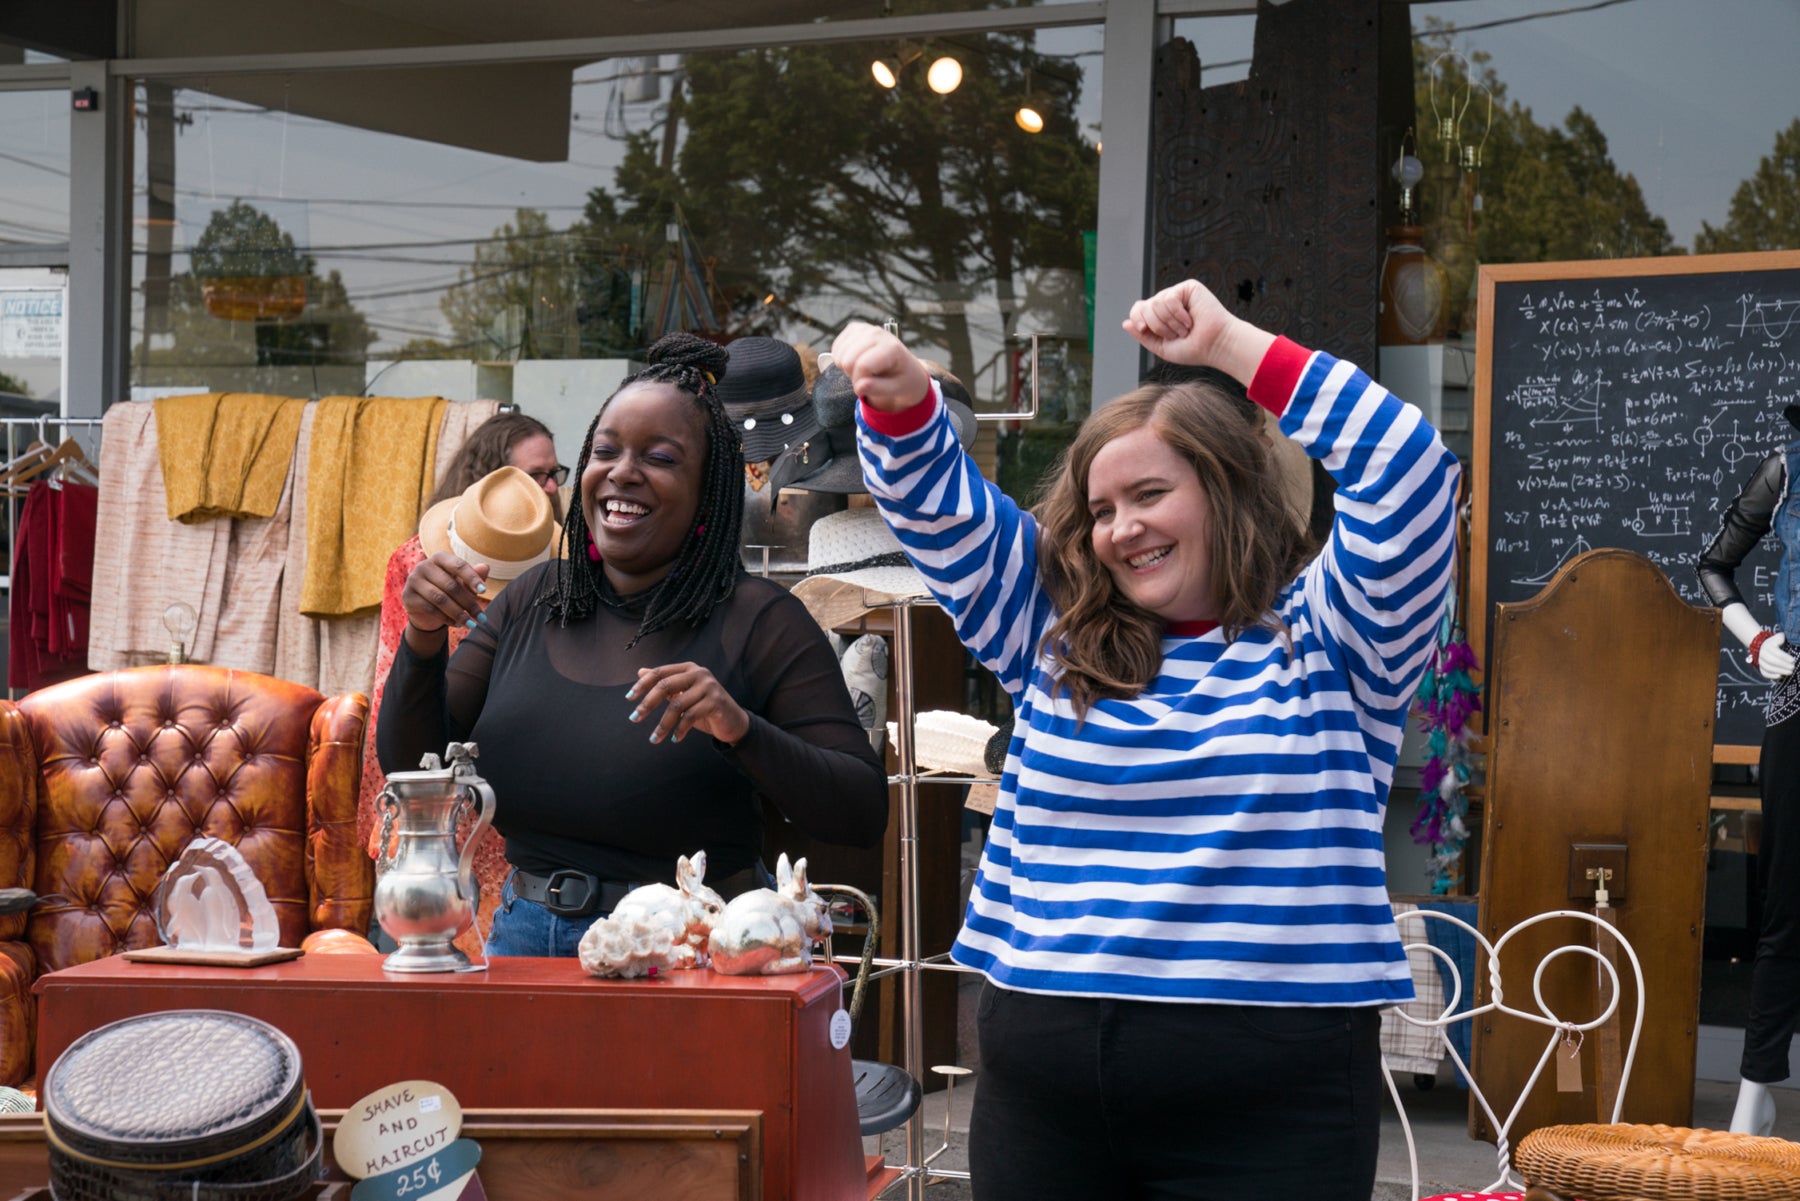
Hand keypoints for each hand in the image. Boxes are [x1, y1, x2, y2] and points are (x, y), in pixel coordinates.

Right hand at [401, 551, 489, 636]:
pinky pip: (430, 609)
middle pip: (451, 585)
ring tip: (472, 624)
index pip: (458, 565)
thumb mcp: (462, 582)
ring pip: (440, 599)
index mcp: (439, 557)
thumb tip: (486, 567)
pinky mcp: (408, 596)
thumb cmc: (448, 590)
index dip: (472, 578)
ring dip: (458, 614)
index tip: (484, 591)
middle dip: (469, 603)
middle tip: (482, 617)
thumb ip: (474, 575)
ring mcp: (413, 580)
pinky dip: (446, 618)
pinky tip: (457, 624)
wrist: (425, 607)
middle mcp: (424, 566)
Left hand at [627, 663, 750, 746]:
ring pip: (677, 705)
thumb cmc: (705, 707)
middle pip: (665, 685)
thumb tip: (640, 672)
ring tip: (654, 738)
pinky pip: (690, 716)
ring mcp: (709, 687)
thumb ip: (665, 682)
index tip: (629, 698)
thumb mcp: (683, 693)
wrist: (733, 721)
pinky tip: (675, 739)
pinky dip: (680, 730)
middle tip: (634, 718)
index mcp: (688, 668)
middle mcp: (699, 673)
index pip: (660, 672)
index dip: (642, 685)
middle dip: (647, 704)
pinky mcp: (716, 702)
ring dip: (663, 724)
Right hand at [830, 321, 931, 412]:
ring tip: (863, 368)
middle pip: (847, 361)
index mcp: (891, 347)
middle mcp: (877, 333)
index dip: (860, 382)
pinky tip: (855, 360)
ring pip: (839, 355)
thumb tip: (859, 387)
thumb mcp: (895, 389)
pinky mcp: (853, 328)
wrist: (901, 364)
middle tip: (867, 377)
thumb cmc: (899, 377)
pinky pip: (835, 349)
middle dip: (853, 375)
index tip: (869, 387)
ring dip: (847, 367)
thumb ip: (878, 389)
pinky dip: (842, 359)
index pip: (862, 366)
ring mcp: (864, 328)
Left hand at [1122, 279, 1273, 384]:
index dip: (1138, 319)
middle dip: (1157, 326)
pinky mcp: (1188, 288)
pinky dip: (1178, 314)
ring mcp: (1177, 294)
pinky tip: (1190, 320)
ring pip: (1156, 303)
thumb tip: (1125, 323)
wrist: (1214, 345)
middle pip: (1144, 306)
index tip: (1145, 329)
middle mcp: (1167, 303)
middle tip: (1176, 335)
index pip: (1138, 310)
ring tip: (1185, 329)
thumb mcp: (1162, 347)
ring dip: (1170, 323)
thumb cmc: (1193, 349)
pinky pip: (1169, 298)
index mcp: (1160, 316)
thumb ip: (1143, 336)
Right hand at [1758, 632, 1796, 680]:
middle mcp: (1762, 654)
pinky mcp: (1761, 668)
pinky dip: (1772, 676)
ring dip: (1780, 671)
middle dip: (1783, 665)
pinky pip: (1764, 673)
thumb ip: (1781, 638)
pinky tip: (1780, 676)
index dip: (1785, 657)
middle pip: (1772, 661)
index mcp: (1767, 646)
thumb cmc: (1775, 643)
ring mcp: (1760, 661)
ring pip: (1768, 668)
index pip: (1776, 652)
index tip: (1793, 660)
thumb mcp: (1778, 638)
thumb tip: (1786, 640)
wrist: (1763, 646)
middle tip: (1793, 667)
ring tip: (1790, 672)